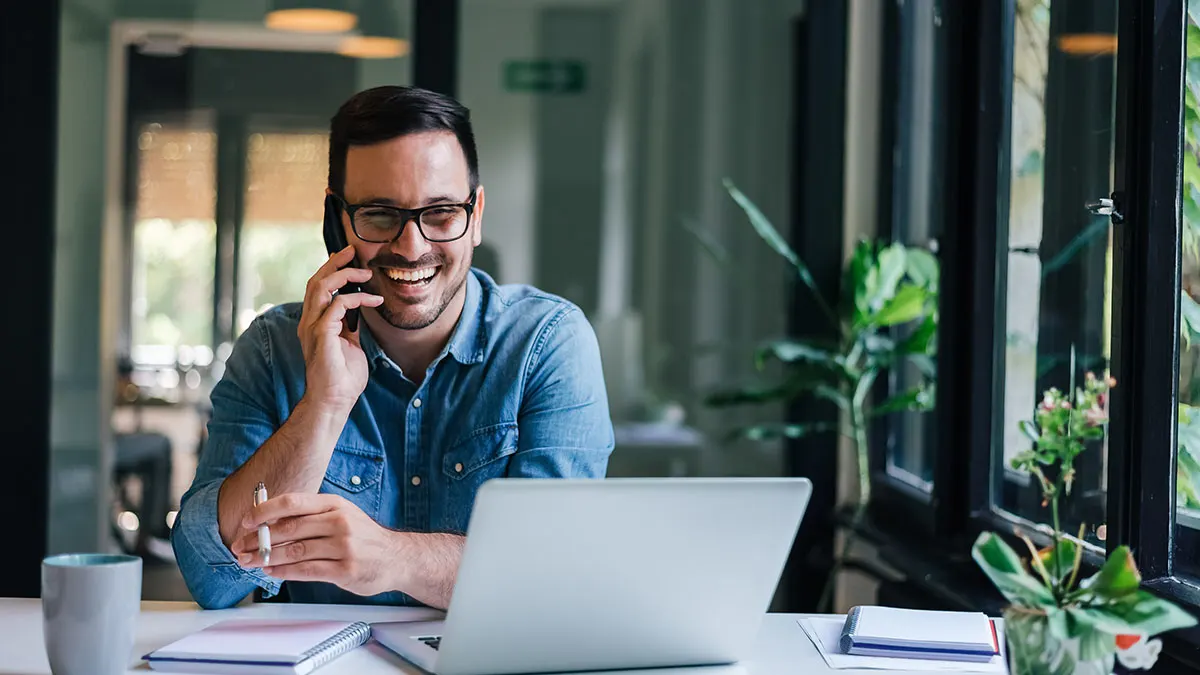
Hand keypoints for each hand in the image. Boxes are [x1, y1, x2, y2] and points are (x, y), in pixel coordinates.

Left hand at [233, 493, 402, 596]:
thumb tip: (270, 521)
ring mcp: (343, 546)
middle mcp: (339, 522)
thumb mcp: (341, 515)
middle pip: (289, 528)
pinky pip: (306, 570)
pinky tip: (272, 572)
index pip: (293, 502)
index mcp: (334, 504)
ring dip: (267, 558)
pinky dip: (284, 572)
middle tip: (240, 546)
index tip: (246, 521)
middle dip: (259, 539)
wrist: (396, 557)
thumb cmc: (363, 537)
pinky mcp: (345, 570)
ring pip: (294, 551)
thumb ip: (310, 517)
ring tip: (250, 561)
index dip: (265, 511)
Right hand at [298, 246, 382, 414]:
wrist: (334, 401)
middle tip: (352, 251)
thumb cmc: (343, 378)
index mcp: (314, 323)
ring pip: (321, 287)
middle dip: (334, 263)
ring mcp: (312, 328)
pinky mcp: (321, 335)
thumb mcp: (350, 344)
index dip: (331, 270)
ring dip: (343, 275)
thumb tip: (358, 312)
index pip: (317, 288)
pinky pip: (336, 305)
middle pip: (315, 281)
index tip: (349, 259)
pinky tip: (374, 300)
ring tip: (364, 272)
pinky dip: (356, 298)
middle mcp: (309, 322)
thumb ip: (349, 327)